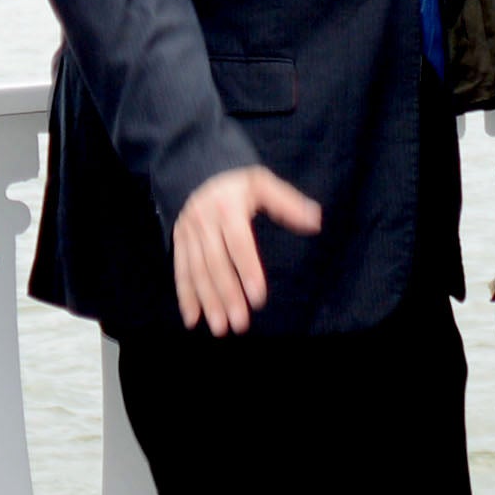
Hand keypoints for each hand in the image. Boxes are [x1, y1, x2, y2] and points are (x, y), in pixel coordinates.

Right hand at [173, 163, 322, 334]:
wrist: (194, 165)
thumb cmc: (236, 180)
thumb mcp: (262, 182)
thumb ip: (287, 203)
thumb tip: (315, 220)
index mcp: (228, 208)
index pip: (238, 244)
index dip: (248, 271)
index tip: (258, 298)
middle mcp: (204, 222)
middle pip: (215, 264)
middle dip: (227, 296)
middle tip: (239, 324)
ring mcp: (188, 233)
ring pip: (197, 272)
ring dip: (207, 302)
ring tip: (219, 328)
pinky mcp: (179, 241)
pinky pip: (181, 271)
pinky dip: (185, 296)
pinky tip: (192, 319)